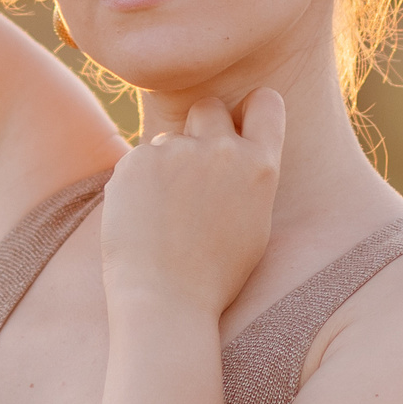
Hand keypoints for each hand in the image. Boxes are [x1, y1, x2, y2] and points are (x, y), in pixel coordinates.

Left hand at [100, 90, 286, 318]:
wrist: (165, 300)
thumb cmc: (214, 275)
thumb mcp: (253, 224)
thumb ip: (249, 177)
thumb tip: (238, 148)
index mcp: (259, 166)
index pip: (266, 103)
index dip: (252, 108)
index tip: (241, 121)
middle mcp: (221, 149)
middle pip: (209, 106)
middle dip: (202, 125)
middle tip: (191, 167)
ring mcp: (175, 151)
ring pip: (168, 139)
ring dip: (166, 163)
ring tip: (164, 215)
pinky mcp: (136, 160)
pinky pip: (139, 159)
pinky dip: (138, 181)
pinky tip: (142, 218)